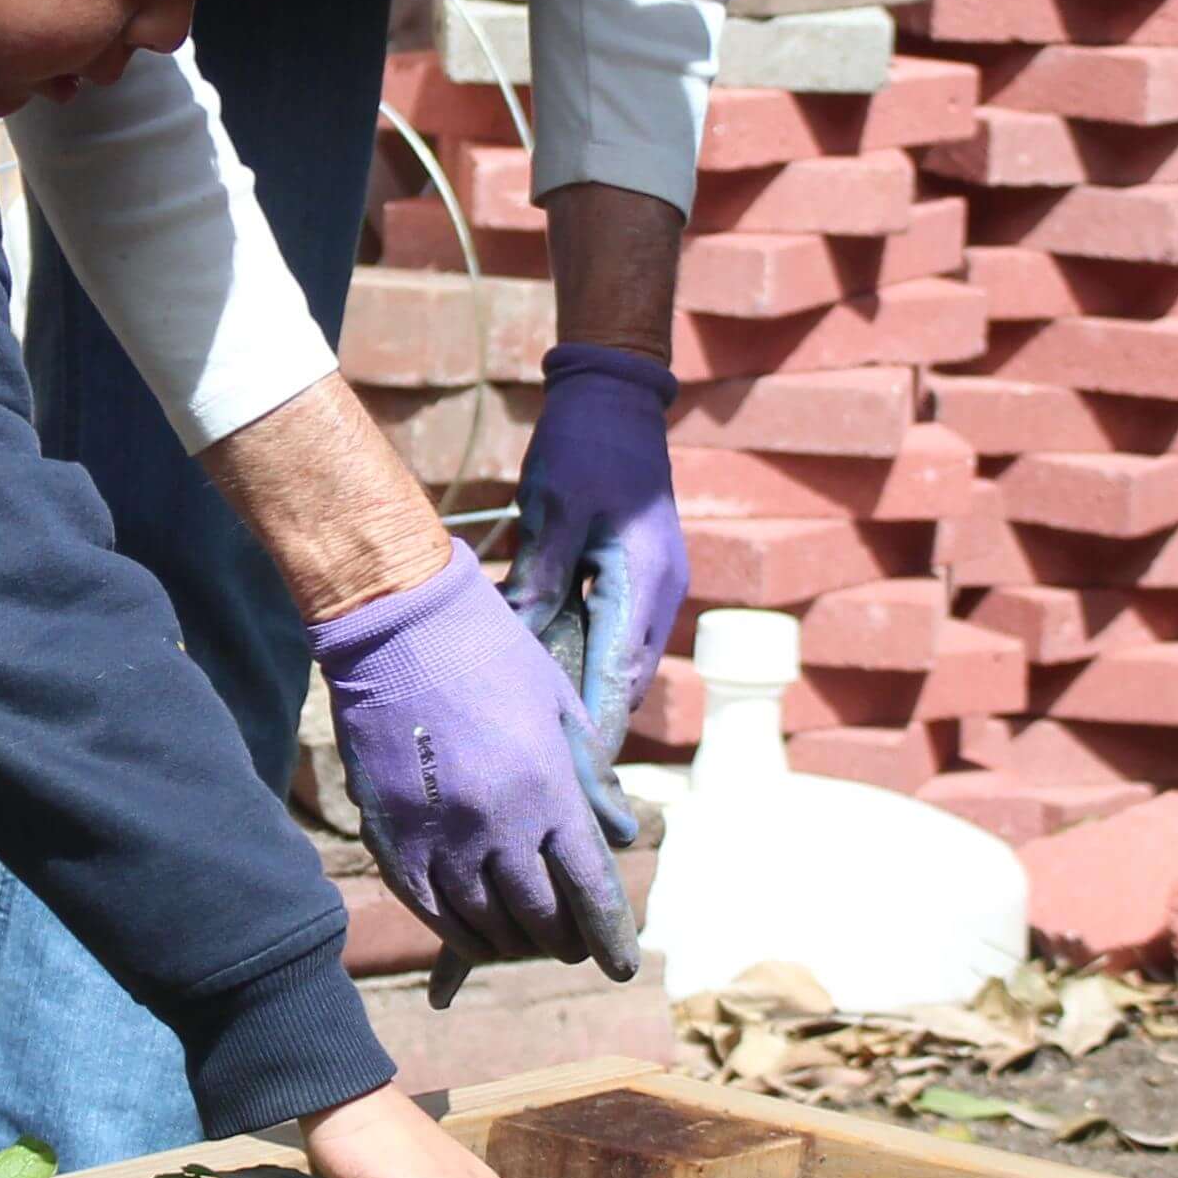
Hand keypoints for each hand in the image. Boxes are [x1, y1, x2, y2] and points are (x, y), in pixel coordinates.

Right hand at [311, 544, 630, 972]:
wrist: (396, 621)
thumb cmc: (488, 652)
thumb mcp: (559, 704)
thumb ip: (591, 776)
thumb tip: (621, 833)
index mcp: (547, 790)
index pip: (590, 889)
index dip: (610, 936)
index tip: (621, 965)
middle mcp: (496, 823)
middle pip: (539, 917)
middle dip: (561, 941)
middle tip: (568, 945)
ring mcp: (439, 834)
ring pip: (482, 924)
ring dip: (509, 943)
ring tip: (521, 941)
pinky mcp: (390, 836)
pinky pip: (428, 909)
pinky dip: (454, 931)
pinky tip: (470, 933)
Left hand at [504, 341, 686, 743]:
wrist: (616, 397)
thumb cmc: (583, 446)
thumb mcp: (554, 510)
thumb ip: (540, 579)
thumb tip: (517, 643)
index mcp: (645, 583)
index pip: (618, 678)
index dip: (594, 732)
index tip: (569, 779)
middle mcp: (660, 595)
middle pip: (625, 682)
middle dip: (590, 726)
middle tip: (546, 771)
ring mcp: (655, 587)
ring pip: (621, 662)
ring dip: (588, 695)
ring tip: (545, 739)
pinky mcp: (640, 577)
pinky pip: (616, 635)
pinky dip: (587, 661)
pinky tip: (548, 678)